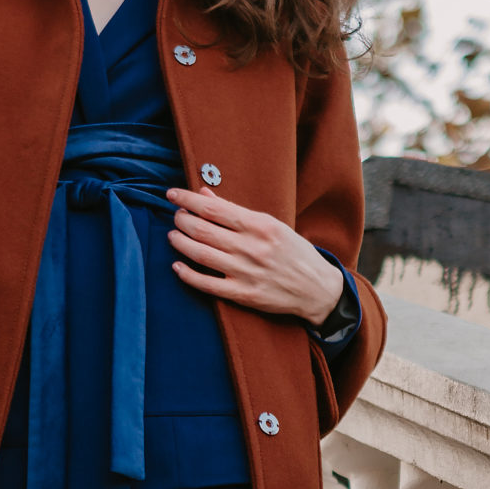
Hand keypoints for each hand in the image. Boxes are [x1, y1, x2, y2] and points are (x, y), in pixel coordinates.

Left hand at [166, 187, 342, 324]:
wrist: (317, 288)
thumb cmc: (294, 252)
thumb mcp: (272, 225)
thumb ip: (236, 211)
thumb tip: (204, 194)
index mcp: (260, 225)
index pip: (214, 208)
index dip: (188, 200)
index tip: (172, 195)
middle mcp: (252, 247)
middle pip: (202, 229)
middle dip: (181, 219)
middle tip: (175, 216)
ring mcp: (246, 272)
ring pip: (200, 254)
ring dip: (180, 242)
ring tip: (173, 234)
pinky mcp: (243, 294)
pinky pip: (206, 284)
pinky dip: (187, 274)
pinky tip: (177, 265)